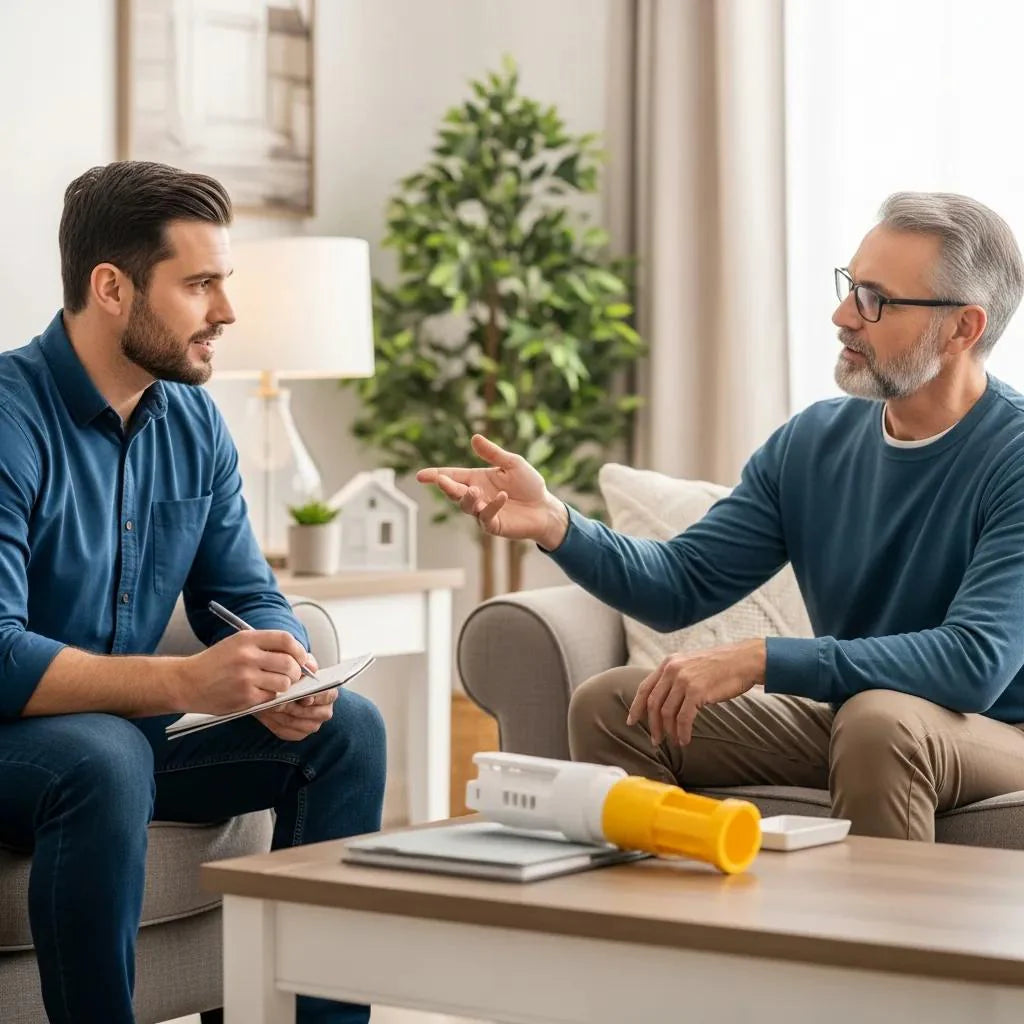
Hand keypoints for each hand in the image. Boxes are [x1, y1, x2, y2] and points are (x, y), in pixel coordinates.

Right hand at [178, 630, 311, 714]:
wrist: (187, 682)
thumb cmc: (216, 663)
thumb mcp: (238, 644)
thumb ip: (266, 647)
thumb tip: (304, 658)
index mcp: (247, 639)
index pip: (286, 640)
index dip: (300, 651)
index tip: (302, 659)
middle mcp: (247, 656)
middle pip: (290, 664)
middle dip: (297, 672)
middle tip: (292, 676)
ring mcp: (246, 678)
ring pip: (284, 683)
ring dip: (285, 686)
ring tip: (274, 685)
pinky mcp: (244, 697)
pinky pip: (271, 698)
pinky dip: (271, 697)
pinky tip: (260, 694)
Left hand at [254, 655, 338, 740]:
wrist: (281, 691)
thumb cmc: (294, 678)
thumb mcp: (301, 666)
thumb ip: (307, 664)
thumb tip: (311, 668)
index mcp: (329, 693)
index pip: (327, 695)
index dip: (316, 697)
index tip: (303, 697)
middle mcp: (324, 711)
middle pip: (313, 713)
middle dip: (295, 708)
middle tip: (279, 702)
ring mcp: (312, 724)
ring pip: (298, 724)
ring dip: (283, 716)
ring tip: (270, 707)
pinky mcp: (298, 734)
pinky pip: (287, 732)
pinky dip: (275, 724)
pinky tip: (267, 715)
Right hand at [416, 434, 568, 548]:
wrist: (545, 507)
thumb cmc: (528, 485)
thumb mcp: (512, 463)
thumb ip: (493, 454)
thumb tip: (474, 437)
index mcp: (476, 479)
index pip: (452, 476)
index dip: (436, 476)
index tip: (420, 476)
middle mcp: (476, 495)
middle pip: (454, 492)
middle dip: (446, 487)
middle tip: (442, 481)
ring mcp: (483, 512)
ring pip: (466, 506)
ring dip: (467, 498)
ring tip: (474, 491)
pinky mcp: (493, 525)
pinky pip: (486, 517)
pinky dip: (492, 507)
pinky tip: (503, 497)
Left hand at [626, 639, 766, 745]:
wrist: (744, 660)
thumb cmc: (721, 666)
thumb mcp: (690, 664)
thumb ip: (675, 677)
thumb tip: (663, 700)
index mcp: (668, 663)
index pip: (645, 688)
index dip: (636, 707)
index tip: (631, 722)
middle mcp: (672, 669)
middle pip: (653, 703)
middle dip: (652, 725)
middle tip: (655, 740)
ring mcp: (684, 680)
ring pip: (667, 712)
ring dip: (669, 731)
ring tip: (674, 741)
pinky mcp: (697, 691)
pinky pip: (684, 718)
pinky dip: (682, 732)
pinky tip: (685, 740)